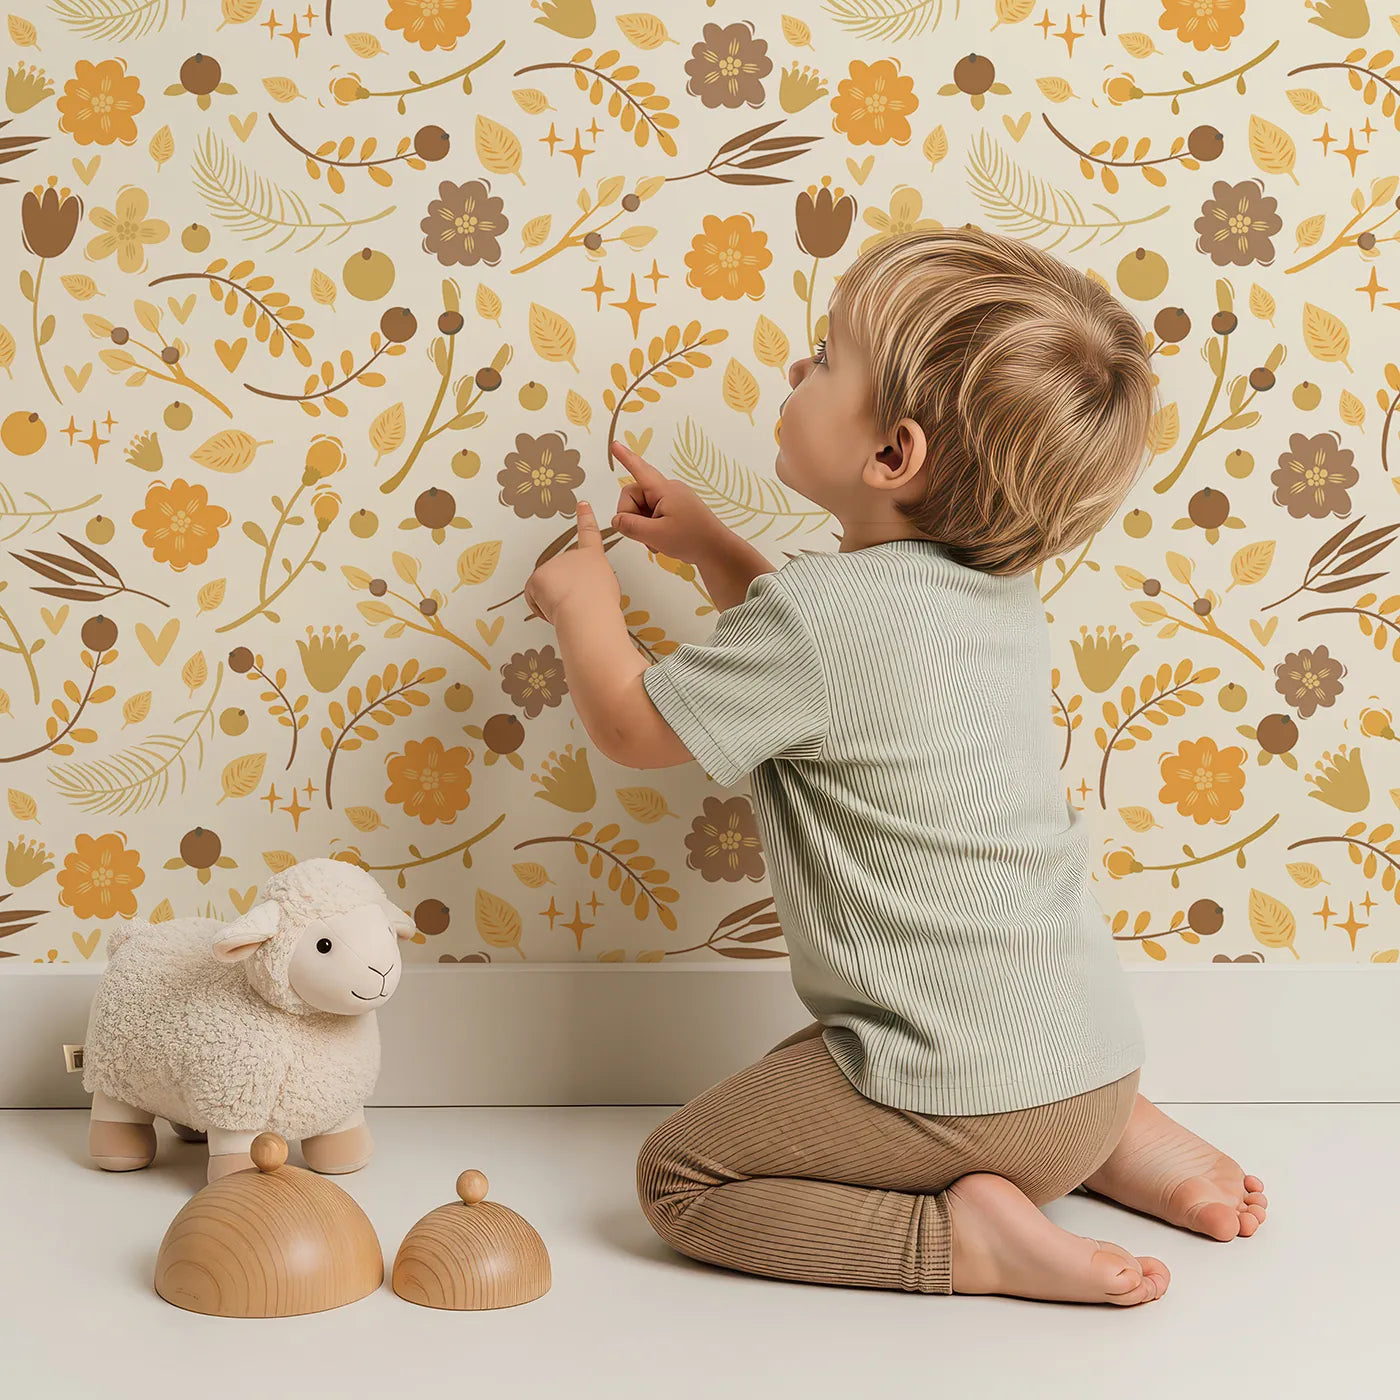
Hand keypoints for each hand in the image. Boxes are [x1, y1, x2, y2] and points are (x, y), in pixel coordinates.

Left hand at [523, 501, 619, 624]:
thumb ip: (592, 580)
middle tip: (579, 603)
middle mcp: (571, 556)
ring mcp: (552, 565)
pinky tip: (556, 609)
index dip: (586, 517)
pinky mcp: (536, 578)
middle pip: (563, 575)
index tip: (582, 505)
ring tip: (571, 607)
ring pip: (548, 589)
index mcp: (592, 557)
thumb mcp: (607, 587)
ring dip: (556, 601)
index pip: (589, 533)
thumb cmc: (600, 605)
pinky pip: (535, 598)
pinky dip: (543, 609)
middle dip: (566, 591)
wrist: (588, 613)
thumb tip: (579, 589)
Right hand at [609, 439, 725, 565]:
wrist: (717, 550)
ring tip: (658, 540)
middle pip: (634, 495)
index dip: (625, 458)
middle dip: (633, 516)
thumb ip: (630, 526)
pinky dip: (652, 529)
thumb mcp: (655, 535)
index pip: (639, 469)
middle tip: (646, 534)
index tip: (614, 445)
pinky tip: (662, 541)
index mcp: (663, 489)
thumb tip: (617, 520)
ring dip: (643, 527)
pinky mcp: (675, 510)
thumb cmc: (691, 539)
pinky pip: (652, 515)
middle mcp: (667, 490)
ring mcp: (672, 500)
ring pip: (641, 509)